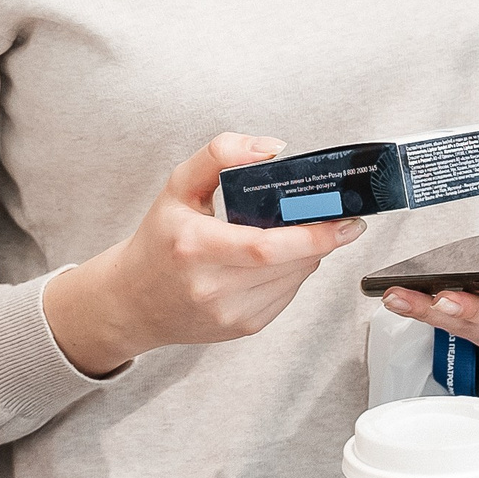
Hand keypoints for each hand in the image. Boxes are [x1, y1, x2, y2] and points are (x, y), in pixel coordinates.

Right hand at [43, 133, 364, 377]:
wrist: (132, 302)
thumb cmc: (159, 240)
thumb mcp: (179, 186)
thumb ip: (221, 154)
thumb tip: (273, 149)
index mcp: (194, 247)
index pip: (267, 247)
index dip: (314, 234)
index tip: (347, 219)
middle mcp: (211, 287)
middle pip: (290, 264)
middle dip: (322, 240)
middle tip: (340, 219)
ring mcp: (228, 314)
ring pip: (295, 280)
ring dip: (310, 255)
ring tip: (300, 233)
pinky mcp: (242, 328)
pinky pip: (286, 296)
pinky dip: (293, 273)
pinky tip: (280, 258)